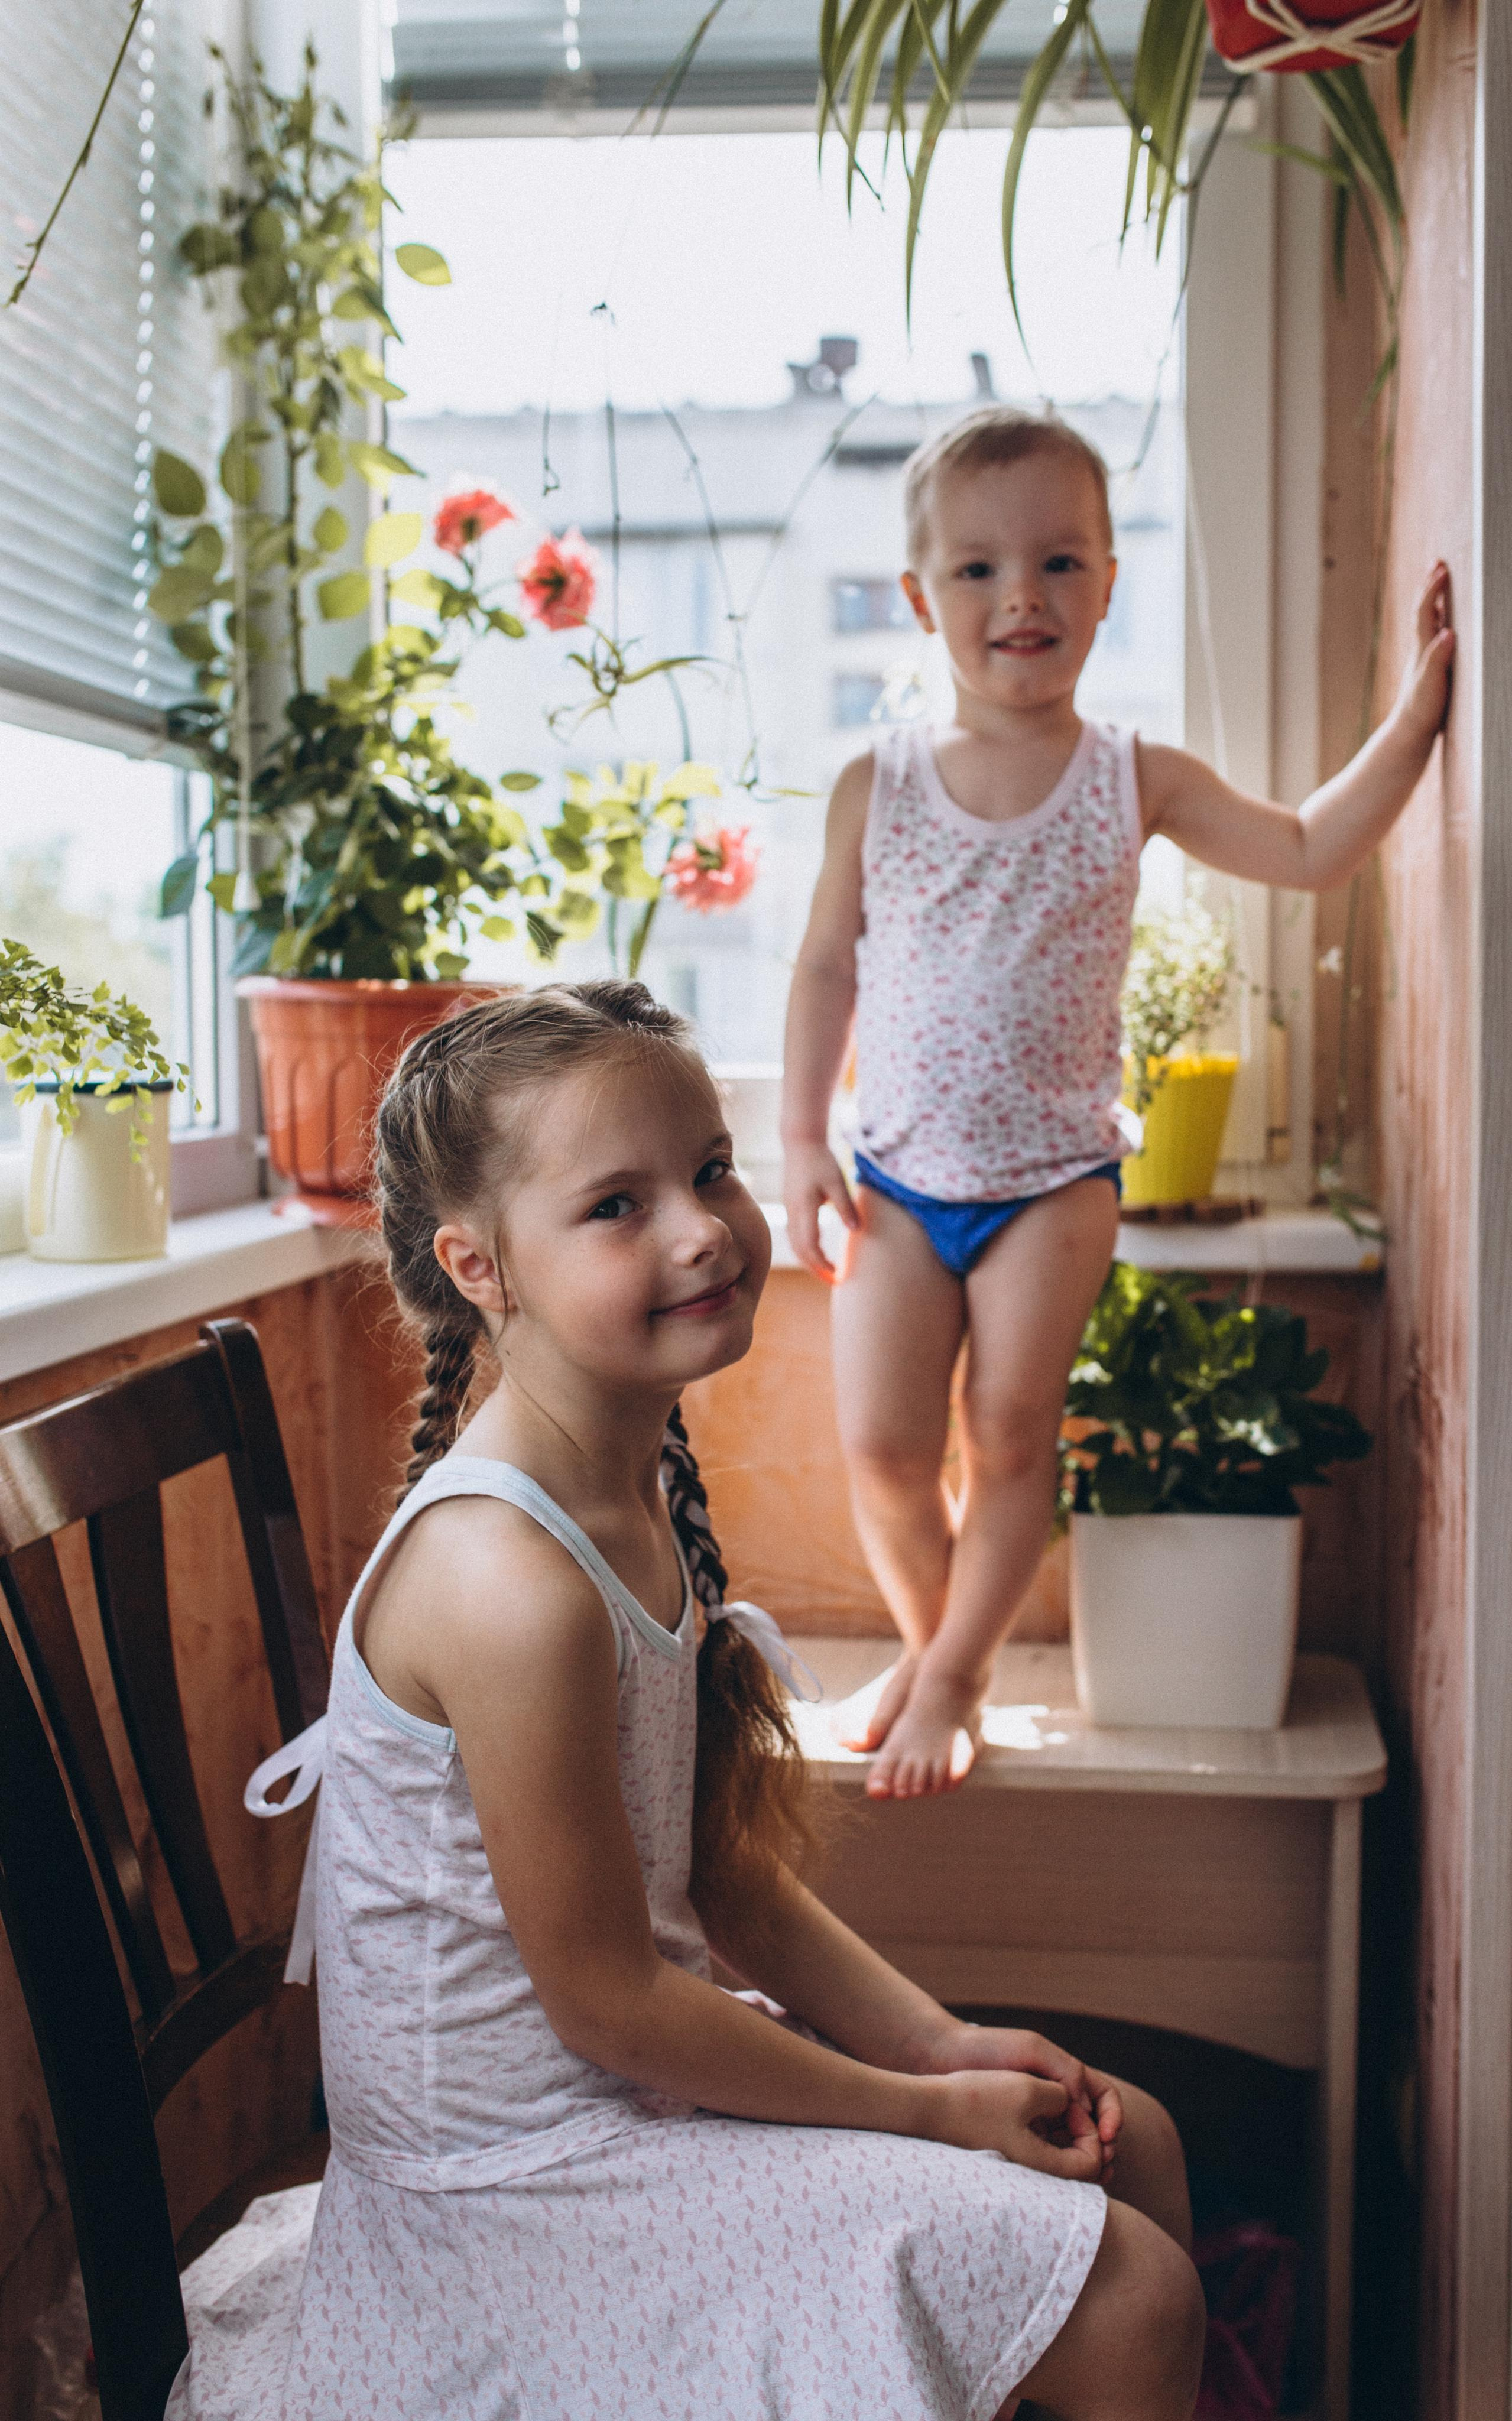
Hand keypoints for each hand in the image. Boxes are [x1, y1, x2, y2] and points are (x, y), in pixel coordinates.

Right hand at [782, 1140, 857, 1281]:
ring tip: (826, 1270)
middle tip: (833, 1281)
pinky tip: (817, 1250)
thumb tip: (855, 1230)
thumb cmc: (820, 1159)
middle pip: (799, 1250)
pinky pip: (794, 1234)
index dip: (821, 1264)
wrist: (800, 1141)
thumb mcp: (837, 1181)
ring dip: (809, 1260)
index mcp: (804, 1208)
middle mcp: (793, 1212)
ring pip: (795, 1244)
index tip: (836, 1275)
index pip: (809, 1246)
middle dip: (815, 1268)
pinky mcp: (791, 1206)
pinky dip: (805, 1248)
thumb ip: (845, 1206)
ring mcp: (789, 1210)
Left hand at [921, 2022, 1121, 2182]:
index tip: (1106, 2137)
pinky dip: (1059, 2169)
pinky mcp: (1019, 2136)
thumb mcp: (1032, 2048)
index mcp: (1065, 2076)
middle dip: (1104, 2149)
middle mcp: (1056, 2099)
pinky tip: (1059, 2181)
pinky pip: (1048, 2156)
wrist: (945, 2060)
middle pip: (1094, 2129)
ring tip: (1088, 2180)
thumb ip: (1064, 2069)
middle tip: (1104, 2169)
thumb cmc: (988, 2047)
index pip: (1104, 2099)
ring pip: (1073, 2147)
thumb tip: (1084, 2104)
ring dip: (1086, 2164)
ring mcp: (1038, 2119)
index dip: (1112, 2118)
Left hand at [1394, 560, 1454, 743]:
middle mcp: (1420, 651)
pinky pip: (1433, 638)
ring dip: (1433, 601)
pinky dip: (1438, 623)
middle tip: (1438, 563)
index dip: (1432, 589)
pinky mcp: (1428, 670)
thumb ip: (1437, 659)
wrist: (1408, 734)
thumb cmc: (1421, 711)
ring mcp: (1423, 659)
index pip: (1424, 611)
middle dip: (1430, 586)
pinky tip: (1443, 624)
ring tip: (1438, 583)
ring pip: (1427, 623)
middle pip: (1423, 611)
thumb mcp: (1430, 685)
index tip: (1441, 568)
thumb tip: (1448, 631)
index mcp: (1421, 650)